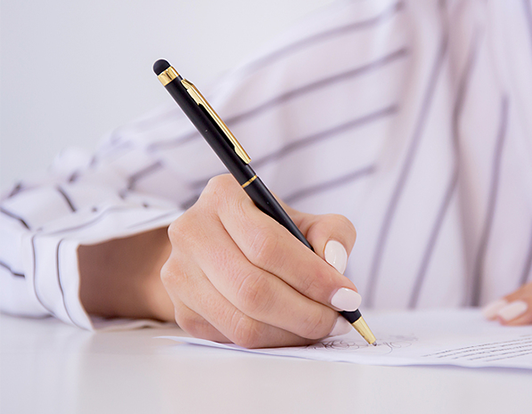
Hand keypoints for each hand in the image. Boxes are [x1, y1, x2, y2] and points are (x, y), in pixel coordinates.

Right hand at [162, 174, 358, 347]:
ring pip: (244, 321)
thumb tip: (335, 263)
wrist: (221, 247)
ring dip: (292, 332)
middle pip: (254, 289)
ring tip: (321, 326)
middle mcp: (192, 231)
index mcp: (223, 196)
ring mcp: (180, 273)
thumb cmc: (269, 232)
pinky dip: (272, 341)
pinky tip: (294, 331)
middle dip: (306, 312)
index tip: (346, 295)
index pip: (268, 245)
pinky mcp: (181, 310)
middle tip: (338, 319)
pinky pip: (233, 338)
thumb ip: (331, 233)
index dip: (312, 276)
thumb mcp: (303, 220)